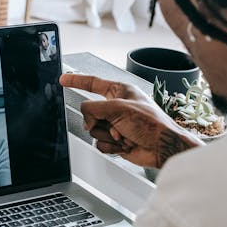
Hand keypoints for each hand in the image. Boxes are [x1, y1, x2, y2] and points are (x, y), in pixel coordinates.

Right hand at [59, 73, 200, 167]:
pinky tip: (125, 144)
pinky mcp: (116, 141)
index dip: (77, 81)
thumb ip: (94, 108)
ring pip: (94, 130)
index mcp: (120, 92)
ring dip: (108, 135)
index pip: (93, 84)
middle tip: (115, 125)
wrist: (162, 147)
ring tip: (124, 135)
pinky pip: (100, 144)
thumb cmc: (151, 123)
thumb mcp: (118, 108)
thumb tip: (86, 119)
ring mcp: (115, 125)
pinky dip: (111, 146)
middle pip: (90, 113)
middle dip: (100, 122)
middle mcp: (116, 107)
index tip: (64, 79)